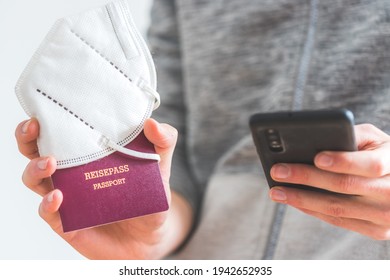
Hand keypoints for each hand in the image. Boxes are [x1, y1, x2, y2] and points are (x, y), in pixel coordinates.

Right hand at [15, 118, 191, 258]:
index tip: (46, 106)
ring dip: (35, 169)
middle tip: (35, 127)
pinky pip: (49, 212)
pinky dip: (48, 204)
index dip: (47, 117)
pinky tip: (58, 197)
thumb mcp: (160, 165)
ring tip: (51, 163)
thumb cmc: (150, 195)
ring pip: (35, 179)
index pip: (61, 130)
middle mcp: (72, 172)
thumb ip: (163, 141)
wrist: (151, 235)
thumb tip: (152, 123)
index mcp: (88, 152)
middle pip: (36, 151)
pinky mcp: (67, 222)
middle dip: (28, 137)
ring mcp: (67, 197)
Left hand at [269, 124, 389, 239]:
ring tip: (276, 191)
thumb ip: (352, 135)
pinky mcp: (376, 230)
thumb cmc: (381, 154)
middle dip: (307, 178)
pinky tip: (293, 200)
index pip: (371, 165)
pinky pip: (337, 220)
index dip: (344, 162)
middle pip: (345, 187)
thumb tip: (314, 138)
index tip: (317, 158)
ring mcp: (385, 216)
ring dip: (301, 199)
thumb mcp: (374, 139)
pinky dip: (311, 209)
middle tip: (278, 171)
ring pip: (337, 208)